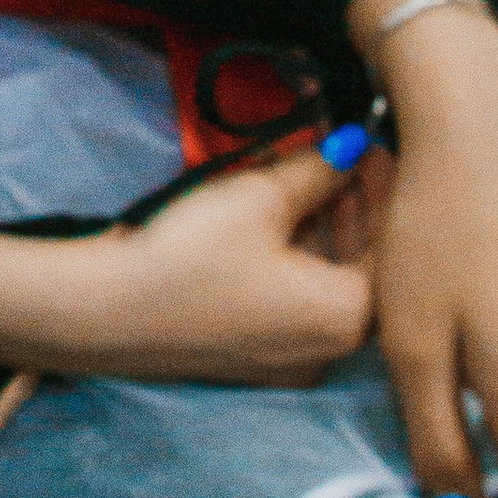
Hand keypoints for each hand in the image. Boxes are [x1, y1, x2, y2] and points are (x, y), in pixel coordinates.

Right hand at [0, 147, 372, 385]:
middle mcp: (333, 349)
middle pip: (363, 264)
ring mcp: (292, 360)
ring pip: (327, 282)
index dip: (384, 182)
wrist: (103, 313)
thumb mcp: (260, 196)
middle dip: (351, 203)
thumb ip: (318, 169)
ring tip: (302, 172)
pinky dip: (293, 258)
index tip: (371, 137)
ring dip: (320, 227)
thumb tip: (351, 143)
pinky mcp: (254, 358)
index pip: (393, 240)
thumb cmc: (190, 254)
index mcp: (351, 315)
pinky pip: (295, 301)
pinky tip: (271, 216)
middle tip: (336, 147)